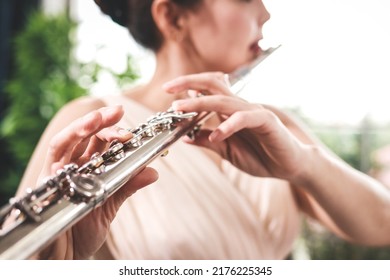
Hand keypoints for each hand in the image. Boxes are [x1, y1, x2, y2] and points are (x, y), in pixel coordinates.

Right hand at [38, 106, 157, 258]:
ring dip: (83, 126)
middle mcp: (73, 166)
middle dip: (101, 121)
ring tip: (99, 117)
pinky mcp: (45, 180)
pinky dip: (65, 145)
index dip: (115, 132)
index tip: (132, 129)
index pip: (101, 143)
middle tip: (117, 112)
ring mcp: (58, 172)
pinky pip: (53, 157)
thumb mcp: (110, 205)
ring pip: (68, 140)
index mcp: (89, 168)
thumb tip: (153, 172)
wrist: (64, 256)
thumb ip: (127, 186)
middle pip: (85, 136)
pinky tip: (81, 133)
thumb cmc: (84, 231)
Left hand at [163, 72, 307, 180]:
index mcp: (229, 112)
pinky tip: (216, 135)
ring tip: (180, 109)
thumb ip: (207, 141)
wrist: (289, 167)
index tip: (168, 93)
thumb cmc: (260, 157)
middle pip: (213, 85)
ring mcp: (254, 111)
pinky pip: (245, 117)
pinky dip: (228, 125)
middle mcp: (240, 107)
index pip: (207, 90)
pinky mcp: (267, 121)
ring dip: (200, 103)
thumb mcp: (226, 150)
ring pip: (224, 100)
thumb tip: (185, 136)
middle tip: (167, 89)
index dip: (187, 88)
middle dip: (188, 83)